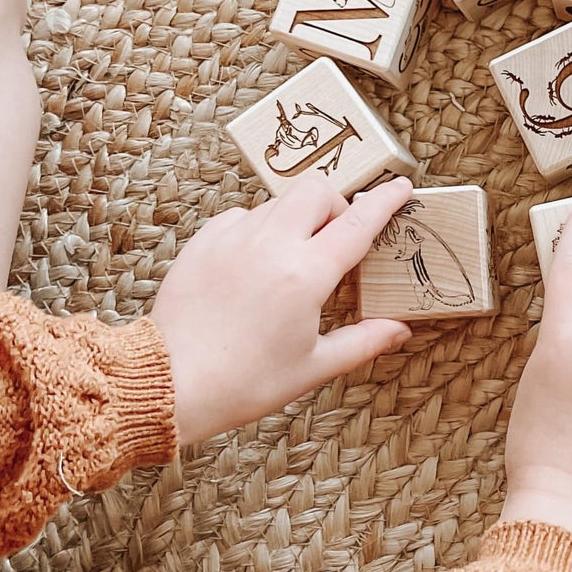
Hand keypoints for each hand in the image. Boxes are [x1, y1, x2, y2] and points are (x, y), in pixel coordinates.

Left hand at [151, 176, 415, 446]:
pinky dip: (259, 228)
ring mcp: (233, 239)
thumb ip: (364, 341)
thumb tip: (400, 329)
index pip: (358, 222)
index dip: (385, 201)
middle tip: (337, 237)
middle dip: (336, 204)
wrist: (169, 383)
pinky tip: (256, 261)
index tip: (402, 187)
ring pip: (278, 202)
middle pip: (316, 191)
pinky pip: (241, 216)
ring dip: (298, 218)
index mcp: (306, 275)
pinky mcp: (203, 242)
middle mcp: (270, 245)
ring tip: (294, 257)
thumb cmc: (244, 382)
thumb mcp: (314, 367)